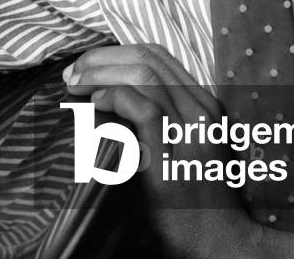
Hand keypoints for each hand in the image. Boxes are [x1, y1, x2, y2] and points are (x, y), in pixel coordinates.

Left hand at [64, 43, 260, 258]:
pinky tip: (96, 103)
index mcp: (203, 102)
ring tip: (76, 86)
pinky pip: (145, 108)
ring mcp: (192, 130)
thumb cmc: (196, 197)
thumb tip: (109, 92)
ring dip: (101, 74)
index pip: (156, 55)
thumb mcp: (185, 145)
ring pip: (144, 76)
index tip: (86, 65)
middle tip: (72, 74)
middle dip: (102, 59)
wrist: (222, 242)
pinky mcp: (177, 154)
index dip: (115, 54)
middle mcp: (202, 109)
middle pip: (147, 59)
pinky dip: (115, 97)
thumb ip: (160, 115)